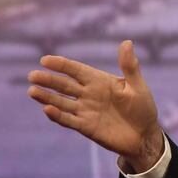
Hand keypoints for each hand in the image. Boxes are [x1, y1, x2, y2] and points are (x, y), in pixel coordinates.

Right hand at [27, 40, 162, 171]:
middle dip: (49, 80)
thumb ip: (129, 67)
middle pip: (65, 85)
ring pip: (62, 102)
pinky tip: (47, 109)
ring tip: (32, 91)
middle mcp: (89, 94)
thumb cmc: (143, 108)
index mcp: (99, 81)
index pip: (76, 70)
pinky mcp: (85, 127)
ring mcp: (85, 111)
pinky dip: (58, 116)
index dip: (61, 65)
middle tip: (33, 76)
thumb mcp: (137, 86)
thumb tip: (126, 42)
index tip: (45, 60)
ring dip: (47, 97)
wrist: (145, 135)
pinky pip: (69, 120)